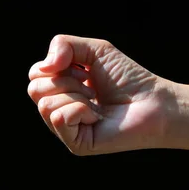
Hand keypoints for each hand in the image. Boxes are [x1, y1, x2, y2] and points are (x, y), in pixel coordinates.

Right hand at [28, 34, 170, 154]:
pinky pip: (59, 118)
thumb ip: (63, 44)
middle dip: (65, 81)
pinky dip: (79, 110)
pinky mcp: (76, 144)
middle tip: (92, 88)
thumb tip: (44, 67)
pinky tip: (98, 116)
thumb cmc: (128, 77)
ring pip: (44, 103)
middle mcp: (60, 110)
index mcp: (62, 90)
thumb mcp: (94, 50)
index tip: (85, 71)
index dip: (57, 66)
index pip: (35, 74)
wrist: (154, 100)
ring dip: (75, 95)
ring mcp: (67, 129)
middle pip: (34, 89)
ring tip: (96, 101)